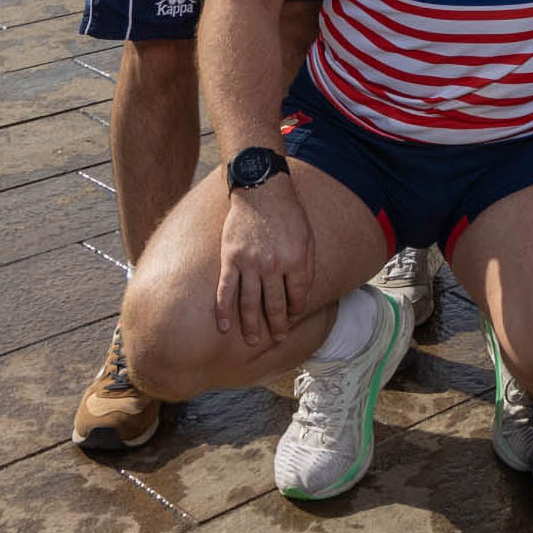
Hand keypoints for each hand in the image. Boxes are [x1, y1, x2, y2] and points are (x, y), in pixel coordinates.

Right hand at [216, 178, 315, 346]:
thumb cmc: (288, 214)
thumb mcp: (308, 238)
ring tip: (254, 341)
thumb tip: (303, 294)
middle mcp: (273, 265)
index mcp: (296, 259)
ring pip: (249, 303)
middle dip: (277, 324)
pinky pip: (225, 290)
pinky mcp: (230, 259)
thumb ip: (307, 266)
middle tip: (278, 338)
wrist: (262, 191)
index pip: (297, 295)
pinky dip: (224, 311)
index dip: (296, 310)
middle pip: (274, 304)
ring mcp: (250, 263)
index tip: (293, 318)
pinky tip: (225, 327)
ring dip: (252, 325)